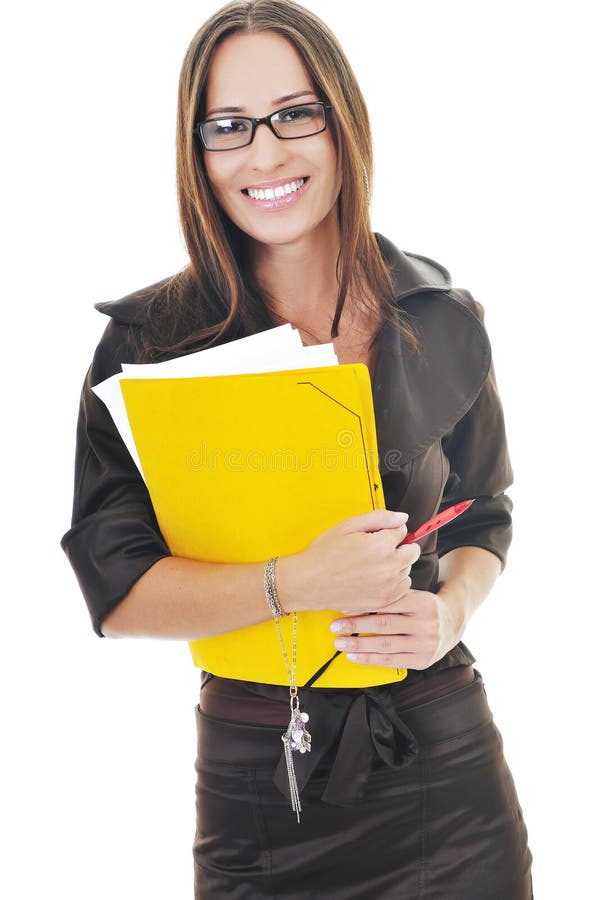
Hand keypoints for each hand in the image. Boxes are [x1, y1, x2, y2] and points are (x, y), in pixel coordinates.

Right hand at [277, 509, 420, 613]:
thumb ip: (379, 518)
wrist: (308, 582)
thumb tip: (402, 517)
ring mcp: (388, 586)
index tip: (376, 535)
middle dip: (399, 547)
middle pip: (412, 551)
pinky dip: (394, 582)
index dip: (389, 530)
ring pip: (408, 569)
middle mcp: (389, 567)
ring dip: (397, 565)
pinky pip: (403, 588)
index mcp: (382, 545)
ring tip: (373, 565)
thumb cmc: (324, 554)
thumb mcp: (348, 526)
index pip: (403, 530)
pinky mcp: (384, 601)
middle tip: (377, 549)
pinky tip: (375, 578)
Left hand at [329, 587, 465, 669]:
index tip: (343, 607)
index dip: (364, 605)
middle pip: (384, 624)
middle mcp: (427, 624)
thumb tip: (354, 599)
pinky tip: (354, 656)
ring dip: (359, 644)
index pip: (388, 603)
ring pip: (386, 645)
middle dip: (356, 625)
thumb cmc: (424, 606)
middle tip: (335, 626)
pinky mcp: (423, 661)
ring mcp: (426, 644)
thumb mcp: (414, 594)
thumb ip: (391, 596)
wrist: (453, 623)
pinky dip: (370, 659)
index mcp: (423, 602)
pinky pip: (391, 661)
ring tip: (340, 642)